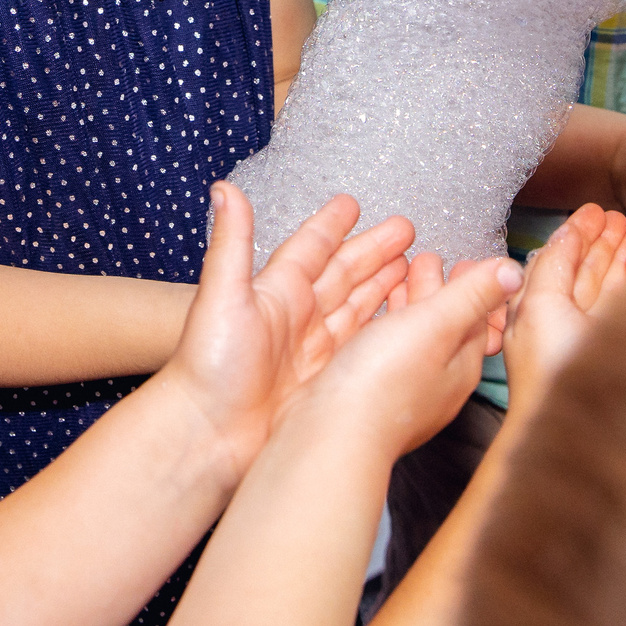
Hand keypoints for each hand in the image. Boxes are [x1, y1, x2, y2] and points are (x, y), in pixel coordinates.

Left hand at [163, 184, 417, 479]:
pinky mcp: (325, 383)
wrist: (209, 436)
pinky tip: (405, 324)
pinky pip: (363, 349)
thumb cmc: (208, 366)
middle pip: (344, 275)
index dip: (332, 225)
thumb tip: (224, 189)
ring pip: (358, 309)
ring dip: (386, 287)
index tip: (352, 205)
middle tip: (407, 231)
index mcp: (275, 291)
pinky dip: (385, 332)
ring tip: (417, 269)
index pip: (311, 247)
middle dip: (375, 252)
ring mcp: (312, 352)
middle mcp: (296, 317)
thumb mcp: (222, 295)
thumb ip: (231, 242)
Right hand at [291, 248, 523, 460]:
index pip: (476, 317)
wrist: (331, 436)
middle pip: (445, 327)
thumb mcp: (435, 325)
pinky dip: (384, 325)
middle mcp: (437, 384)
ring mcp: (404, 394)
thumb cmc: (382, 385)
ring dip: (409, 305)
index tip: (461, 259)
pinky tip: (369, 319)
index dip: (469, 284)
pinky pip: (386, 351)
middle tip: (428, 261)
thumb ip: (473, 295)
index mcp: (461, 367)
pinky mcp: (371, 397)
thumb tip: (512, 271)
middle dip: (437, 290)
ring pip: (414, 339)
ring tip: (398, 279)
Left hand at [499, 204, 625, 411]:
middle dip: (602, 243)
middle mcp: (566, 325)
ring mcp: (596, 338)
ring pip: (609, 288)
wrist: (582, 430)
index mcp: (537, 314)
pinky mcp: (623, 347)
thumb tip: (564, 235)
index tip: (594, 211)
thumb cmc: (552, 378)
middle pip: (586, 272)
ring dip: (621, 257)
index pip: (558, 264)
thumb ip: (553, 266)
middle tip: (618, 217)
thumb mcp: (540, 306)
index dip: (576, 236)